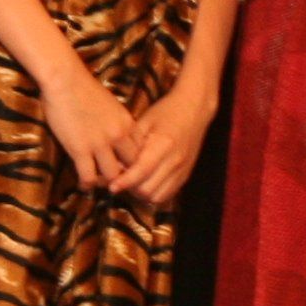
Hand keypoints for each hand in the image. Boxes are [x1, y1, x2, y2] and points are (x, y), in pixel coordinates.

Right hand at [41, 68, 142, 192]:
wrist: (64, 79)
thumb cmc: (84, 89)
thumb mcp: (111, 105)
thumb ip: (118, 122)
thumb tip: (119, 137)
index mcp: (127, 123)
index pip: (141, 152)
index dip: (135, 164)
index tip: (126, 169)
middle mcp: (118, 135)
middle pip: (132, 167)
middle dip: (125, 177)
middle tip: (116, 182)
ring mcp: (99, 143)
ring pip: (112, 176)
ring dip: (105, 182)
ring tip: (98, 183)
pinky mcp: (80, 149)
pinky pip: (88, 176)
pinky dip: (87, 184)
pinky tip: (83, 184)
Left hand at [111, 80, 216, 206]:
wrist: (194, 108)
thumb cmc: (166, 112)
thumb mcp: (144, 122)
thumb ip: (130, 144)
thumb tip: (115, 165)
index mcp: (163, 144)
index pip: (141, 171)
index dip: (124, 182)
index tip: (111, 186)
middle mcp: (175, 160)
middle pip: (147, 189)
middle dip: (130, 189)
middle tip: (120, 181)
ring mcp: (182, 169)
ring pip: (157, 197)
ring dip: (141, 194)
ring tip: (132, 183)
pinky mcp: (185, 175)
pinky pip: (167, 195)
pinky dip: (154, 194)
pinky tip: (145, 183)